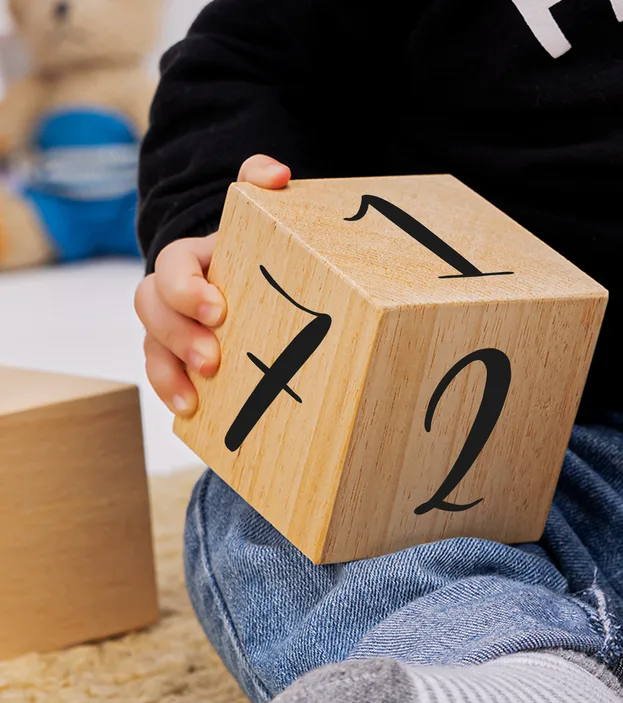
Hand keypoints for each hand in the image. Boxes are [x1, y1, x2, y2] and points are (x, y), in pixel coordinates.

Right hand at [134, 155, 290, 415]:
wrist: (249, 283)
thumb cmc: (254, 253)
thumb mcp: (259, 218)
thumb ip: (260, 185)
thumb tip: (276, 174)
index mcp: (191, 259)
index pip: (172, 265)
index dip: (186, 288)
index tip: (217, 309)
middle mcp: (172, 293)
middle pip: (152, 309)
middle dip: (178, 336)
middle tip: (213, 359)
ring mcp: (170, 327)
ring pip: (151, 346)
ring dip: (169, 372)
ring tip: (195, 397)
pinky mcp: (178, 358)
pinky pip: (163, 375)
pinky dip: (173, 392)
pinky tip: (191, 412)